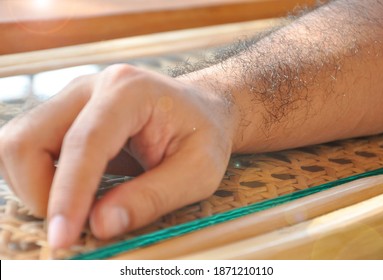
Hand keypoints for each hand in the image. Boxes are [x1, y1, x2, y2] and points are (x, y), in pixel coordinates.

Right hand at [0, 65, 235, 248]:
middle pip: (27, 139)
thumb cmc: (205, 134)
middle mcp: (91, 87)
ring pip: (20, 144)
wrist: (202, 108)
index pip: (84, 143)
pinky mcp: (68, 115)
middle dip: (39, 192)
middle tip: (74, 224)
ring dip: (35, 186)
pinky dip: (42, 179)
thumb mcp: (198, 171)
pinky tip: (74, 192)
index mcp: (129, 91)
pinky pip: (33, 149)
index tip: (63, 239)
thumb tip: (99, 226)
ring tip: (78, 207)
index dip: (68, 194)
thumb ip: (152, 197)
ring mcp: (75, 99)